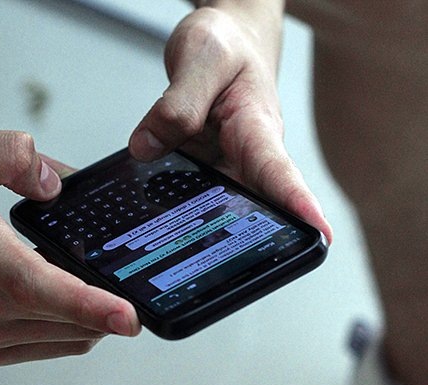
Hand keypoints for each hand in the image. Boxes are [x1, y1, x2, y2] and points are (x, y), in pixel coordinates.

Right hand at [0, 124, 139, 365]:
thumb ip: (8, 154)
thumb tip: (56, 181)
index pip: (43, 289)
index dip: (92, 305)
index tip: (129, 316)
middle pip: (65, 320)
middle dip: (107, 305)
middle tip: (128, 280)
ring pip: (60, 339)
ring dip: (90, 318)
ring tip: (102, 290)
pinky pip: (38, 348)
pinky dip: (66, 332)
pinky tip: (71, 309)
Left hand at [129, 6, 332, 241]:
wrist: (225, 37)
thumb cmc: (226, 44)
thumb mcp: (200, 59)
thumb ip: (176, 104)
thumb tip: (147, 147)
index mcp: (257, 127)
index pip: (279, 171)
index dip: (298, 205)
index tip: (319, 236)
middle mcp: (246, 154)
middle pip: (250, 205)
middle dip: (237, 238)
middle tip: (217, 266)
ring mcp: (226, 164)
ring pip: (214, 203)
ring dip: (196, 223)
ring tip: (171, 245)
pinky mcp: (205, 165)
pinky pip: (192, 189)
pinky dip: (174, 201)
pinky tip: (152, 211)